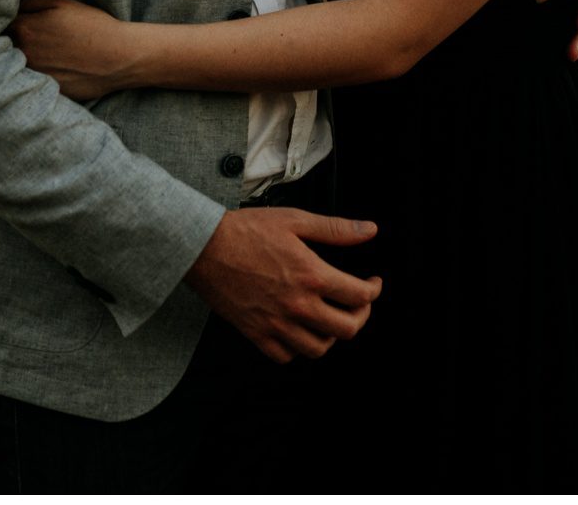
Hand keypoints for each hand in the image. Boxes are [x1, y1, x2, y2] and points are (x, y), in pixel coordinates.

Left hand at [8, 0, 135, 100]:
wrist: (119, 57)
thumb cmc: (92, 26)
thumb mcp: (61, 3)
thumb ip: (30, 2)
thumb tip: (11, 5)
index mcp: (25, 29)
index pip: (0, 24)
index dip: (5, 22)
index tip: (12, 21)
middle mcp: (24, 54)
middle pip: (4, 47)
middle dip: (10, 41)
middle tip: (30, 38)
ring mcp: (34, 75)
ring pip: (16, 66)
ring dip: (21, 60)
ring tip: (44, 53)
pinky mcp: (46, 91)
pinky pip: (32, 82)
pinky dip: (36, 76)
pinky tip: (54, 68)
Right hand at [185, 209, 382, 363]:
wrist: (203, 246)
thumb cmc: (245, 231)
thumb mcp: (295, 221)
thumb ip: (336, 229)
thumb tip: (369, 230)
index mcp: (311, 275)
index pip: (360, 295)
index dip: (374, 290)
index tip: (372, 283)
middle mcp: (298, 305)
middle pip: (347, 328)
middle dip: (361, 315)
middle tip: (358, 304)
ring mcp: (277, 324)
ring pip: (319, 348)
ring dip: (331, 335)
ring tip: (330, 319)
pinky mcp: (256, 334)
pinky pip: (286, 357)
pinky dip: (297, 349)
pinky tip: (299, 331)